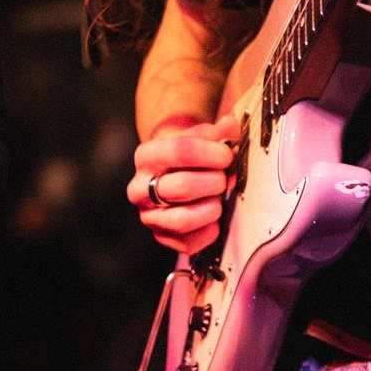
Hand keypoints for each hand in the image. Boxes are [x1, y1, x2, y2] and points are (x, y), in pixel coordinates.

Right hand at [127, 114, 239, 253]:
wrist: (175, 174)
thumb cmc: (190, 154)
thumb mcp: (200, 136)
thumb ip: (219, 131)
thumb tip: (231, 127)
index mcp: (147, 156)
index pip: (180, 150)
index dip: (211, 153)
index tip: (227, 154)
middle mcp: (139, 188)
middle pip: (183, 187)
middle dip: (214, 182)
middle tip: (226, 178)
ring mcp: (149, 216)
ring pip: (183, 219)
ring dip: (212, 208)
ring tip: (220, 198)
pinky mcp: (162, 238)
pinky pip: (189, 242)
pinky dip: (209, 230)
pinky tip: (215, 216)